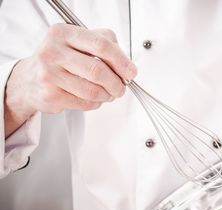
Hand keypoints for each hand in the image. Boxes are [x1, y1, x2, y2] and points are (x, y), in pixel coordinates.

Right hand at [4, 24, 136, 136]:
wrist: (29, 80)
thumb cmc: (60, 60)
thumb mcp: (78, 42)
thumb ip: (103, 43)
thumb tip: (126, 63)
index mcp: (63, 33)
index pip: (101, 45)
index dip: (121, 61)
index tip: (131, 72)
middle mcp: (53, 51)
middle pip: (98, 70)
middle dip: (117, 83)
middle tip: (122, 87)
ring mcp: (49, 74)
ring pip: (93, 90)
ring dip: (108, 95)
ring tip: (109, 93)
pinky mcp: (50, 95)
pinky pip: (85, 103)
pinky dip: (96, 103)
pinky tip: (94, 98)